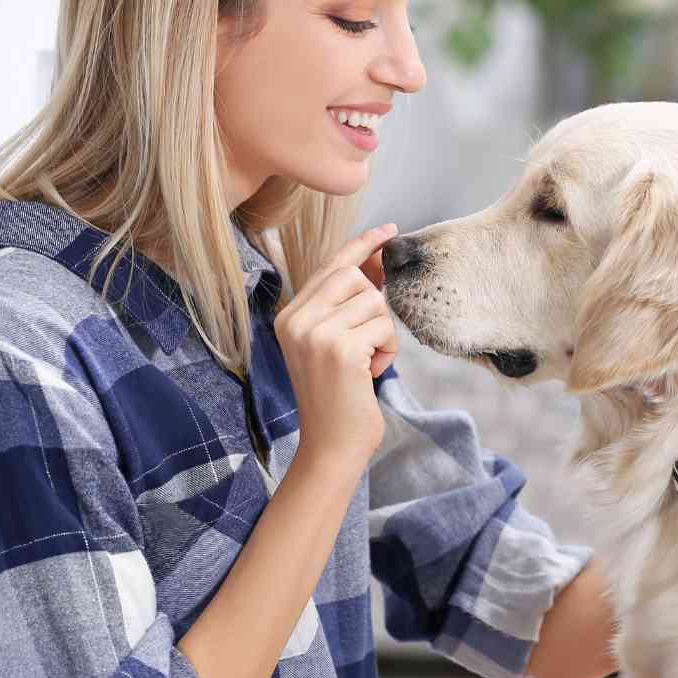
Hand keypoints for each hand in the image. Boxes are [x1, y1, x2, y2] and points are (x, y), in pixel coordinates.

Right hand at [275, 224, 399, 464]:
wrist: (331, 446)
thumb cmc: (338, 397)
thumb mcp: (334, 343)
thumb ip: (348, 304)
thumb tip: (376, 261)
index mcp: (289, 316)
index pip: (331, 266)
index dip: (361, 246)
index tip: (387, 231)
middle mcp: (296, 319)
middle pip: (354, 276)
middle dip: (375, 303)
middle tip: (372, 338)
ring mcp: (315, 333)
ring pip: (374, 301)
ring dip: (383, 332)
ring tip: (368, 362)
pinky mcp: (340, 348)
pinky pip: (384, 326)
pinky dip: (388, 349)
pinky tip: (371, 372)